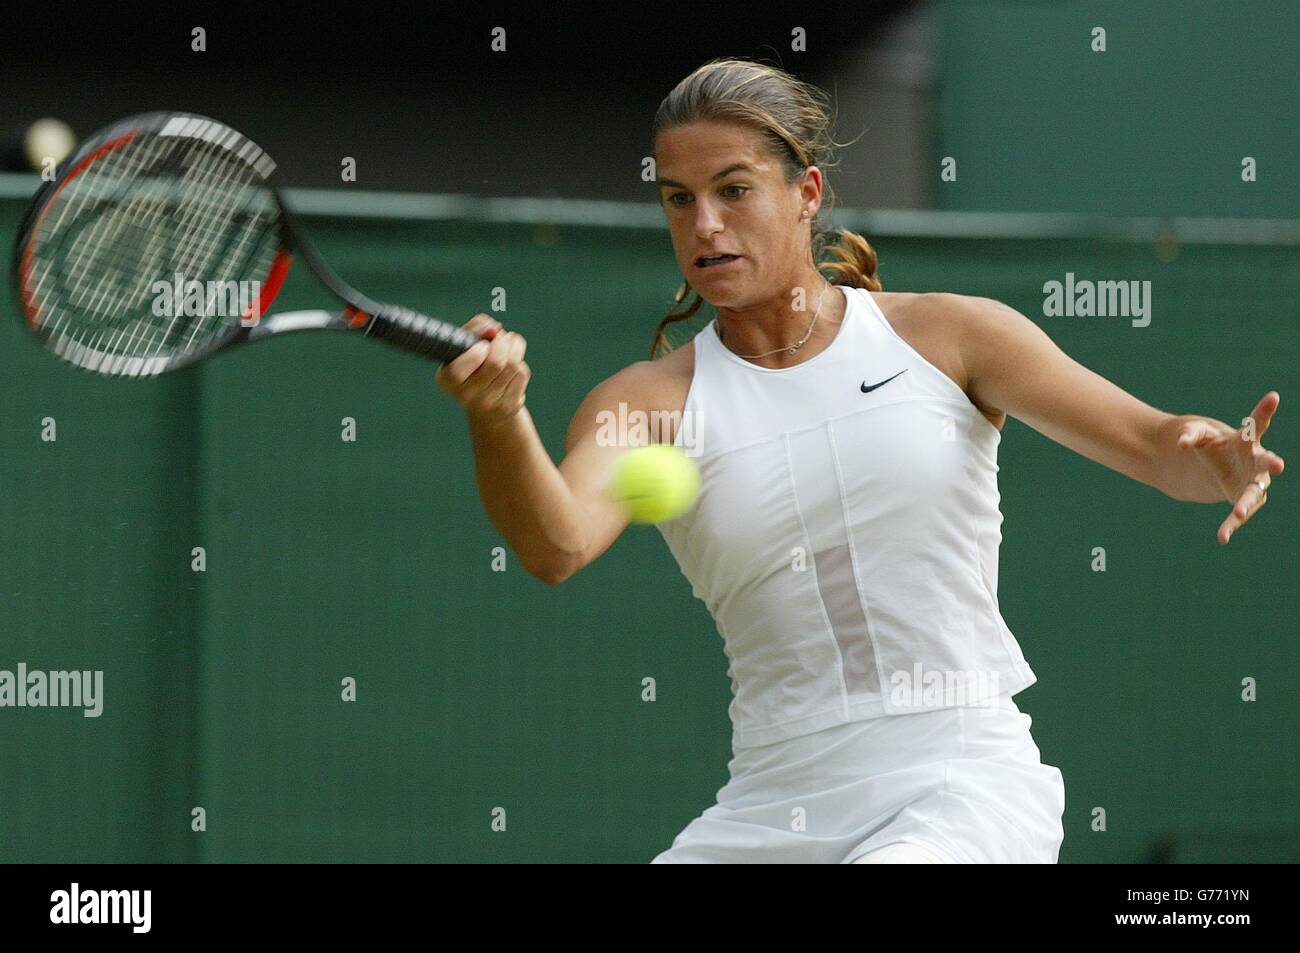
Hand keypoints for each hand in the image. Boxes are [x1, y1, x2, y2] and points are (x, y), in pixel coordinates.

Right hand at [434, 314, 529, 427]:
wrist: (485, 408)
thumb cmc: (473, 367)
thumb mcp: (465, 346)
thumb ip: (474, 329)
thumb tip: (493, 328)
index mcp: (448, 379)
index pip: (459, 370)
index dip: (476, 352)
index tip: (483, 345)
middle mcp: (466, 395)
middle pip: (495, 363)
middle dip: (503, 342)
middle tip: (501, 337)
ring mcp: (489, 403)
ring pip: (512, 366)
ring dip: (515, 348)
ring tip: (510, 344)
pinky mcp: (509, 407)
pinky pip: (520, 375)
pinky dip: (520, 363)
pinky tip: (513, 363)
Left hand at [1176, 392, 1284, 543]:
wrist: (1216, 466)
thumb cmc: (1212, 445)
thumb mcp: (1197, 435)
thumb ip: (1189, 435)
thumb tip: (1180, 442)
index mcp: (1245, 440)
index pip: (1257, 423)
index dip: (1264, 410)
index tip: (1273, 396)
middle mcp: (1256, 461)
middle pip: (1266, 462)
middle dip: (1272, 463)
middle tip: (1279, 465)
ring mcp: (1253, 482)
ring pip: (1254, 494)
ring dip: (1246, 503)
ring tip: (1237, 513)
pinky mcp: (1244, 500)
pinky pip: (1238, 514)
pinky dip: (1230, 525)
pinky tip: (1221, 538)